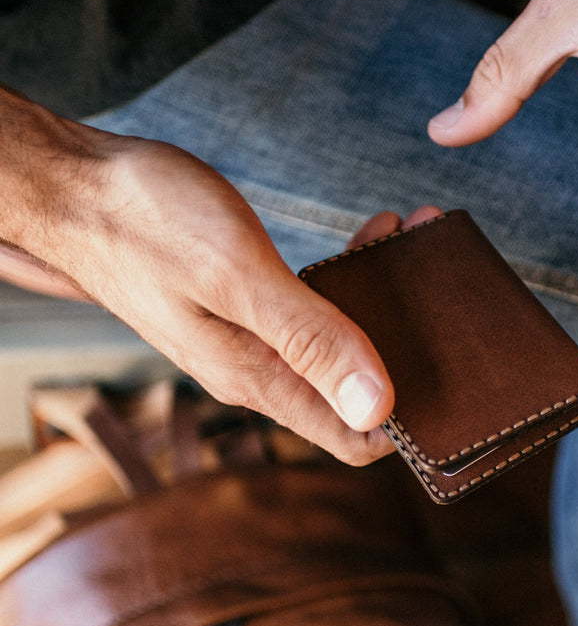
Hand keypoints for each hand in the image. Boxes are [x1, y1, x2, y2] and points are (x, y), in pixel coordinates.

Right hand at [0, 89, 423, 463]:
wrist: (75, 186)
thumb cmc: (145, 221)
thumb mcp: (237, 277)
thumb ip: (310, 341)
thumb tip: (377, 407)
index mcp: (258, 378)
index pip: (354, 439)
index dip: (409, 422)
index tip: (455, 382)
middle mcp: (260, 370)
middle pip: (356, 393)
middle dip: (409, 353)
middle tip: (449, 297)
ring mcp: (253, 338)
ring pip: (341, 344)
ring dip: (385, 306)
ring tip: (416, 244)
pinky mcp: (248, 305)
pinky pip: (318, 308)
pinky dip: (353, 279)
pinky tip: (373, 238)